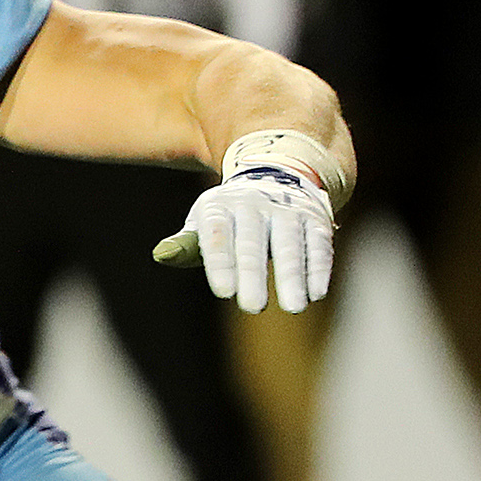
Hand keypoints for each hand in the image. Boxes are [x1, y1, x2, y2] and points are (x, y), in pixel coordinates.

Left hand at [152, 166, 333, 313]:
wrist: (274, 173)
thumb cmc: (230, 214)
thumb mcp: (204, 221)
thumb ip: (187, 244)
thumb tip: (162, 255)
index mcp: (220, 206)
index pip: (217, 235)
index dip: (221, 263)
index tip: (224, 292)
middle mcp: (255, 204)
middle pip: (253, 242)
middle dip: (253, 275)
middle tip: (252, 307)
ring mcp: (288, 209)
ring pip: (290, 244)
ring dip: (292, 276)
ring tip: (293, 307)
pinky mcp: (315, 218)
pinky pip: (318, 243)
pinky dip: (318, 268)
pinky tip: (316, 293)